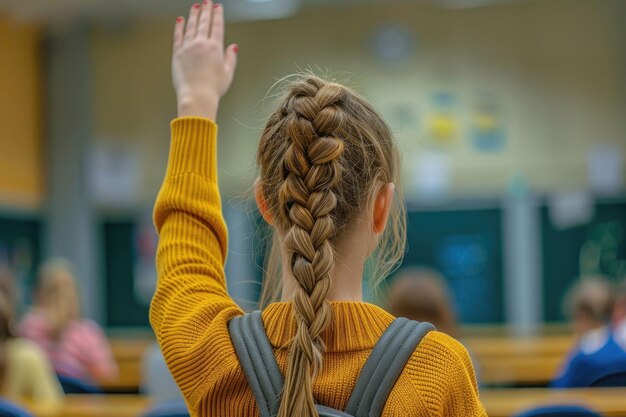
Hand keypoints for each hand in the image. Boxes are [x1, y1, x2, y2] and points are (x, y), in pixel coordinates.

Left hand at [172, 1, 237, 119]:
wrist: (196, 95)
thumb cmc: (212, 88)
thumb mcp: (228, 73)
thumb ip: (230, 58)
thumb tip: (233, 48)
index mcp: (215, 48)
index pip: (217, 26)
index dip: (217, 15)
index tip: (217, 8)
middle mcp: (201, 44)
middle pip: (204, 22)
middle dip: (205, 10)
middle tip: (206, 2)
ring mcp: (188, 47)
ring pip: (191, 26)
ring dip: (193, 14)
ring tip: (195, 6)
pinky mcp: (177, 53)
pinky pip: (178, 36)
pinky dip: (179, 26)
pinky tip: (180, 20)